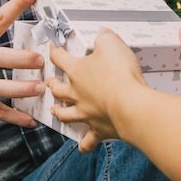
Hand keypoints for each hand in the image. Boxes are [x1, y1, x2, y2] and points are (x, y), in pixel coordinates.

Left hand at [47, 28, 146, 151]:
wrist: (130, 106)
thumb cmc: (120, 73)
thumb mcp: (112, 44)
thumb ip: (104, 37)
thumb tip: (101, 33)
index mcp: (77, 71)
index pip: (59, 58)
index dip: (53, 51)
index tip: (51, 46)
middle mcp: (76, 94)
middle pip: (58, 89)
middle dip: (52, 84)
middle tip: (49, 82)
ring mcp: (86, 113)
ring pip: (66, 114)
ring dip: (59, 112)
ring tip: (55, 110)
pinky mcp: (98, 129)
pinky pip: (88, 141)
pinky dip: (85, 145)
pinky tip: (83, 148)